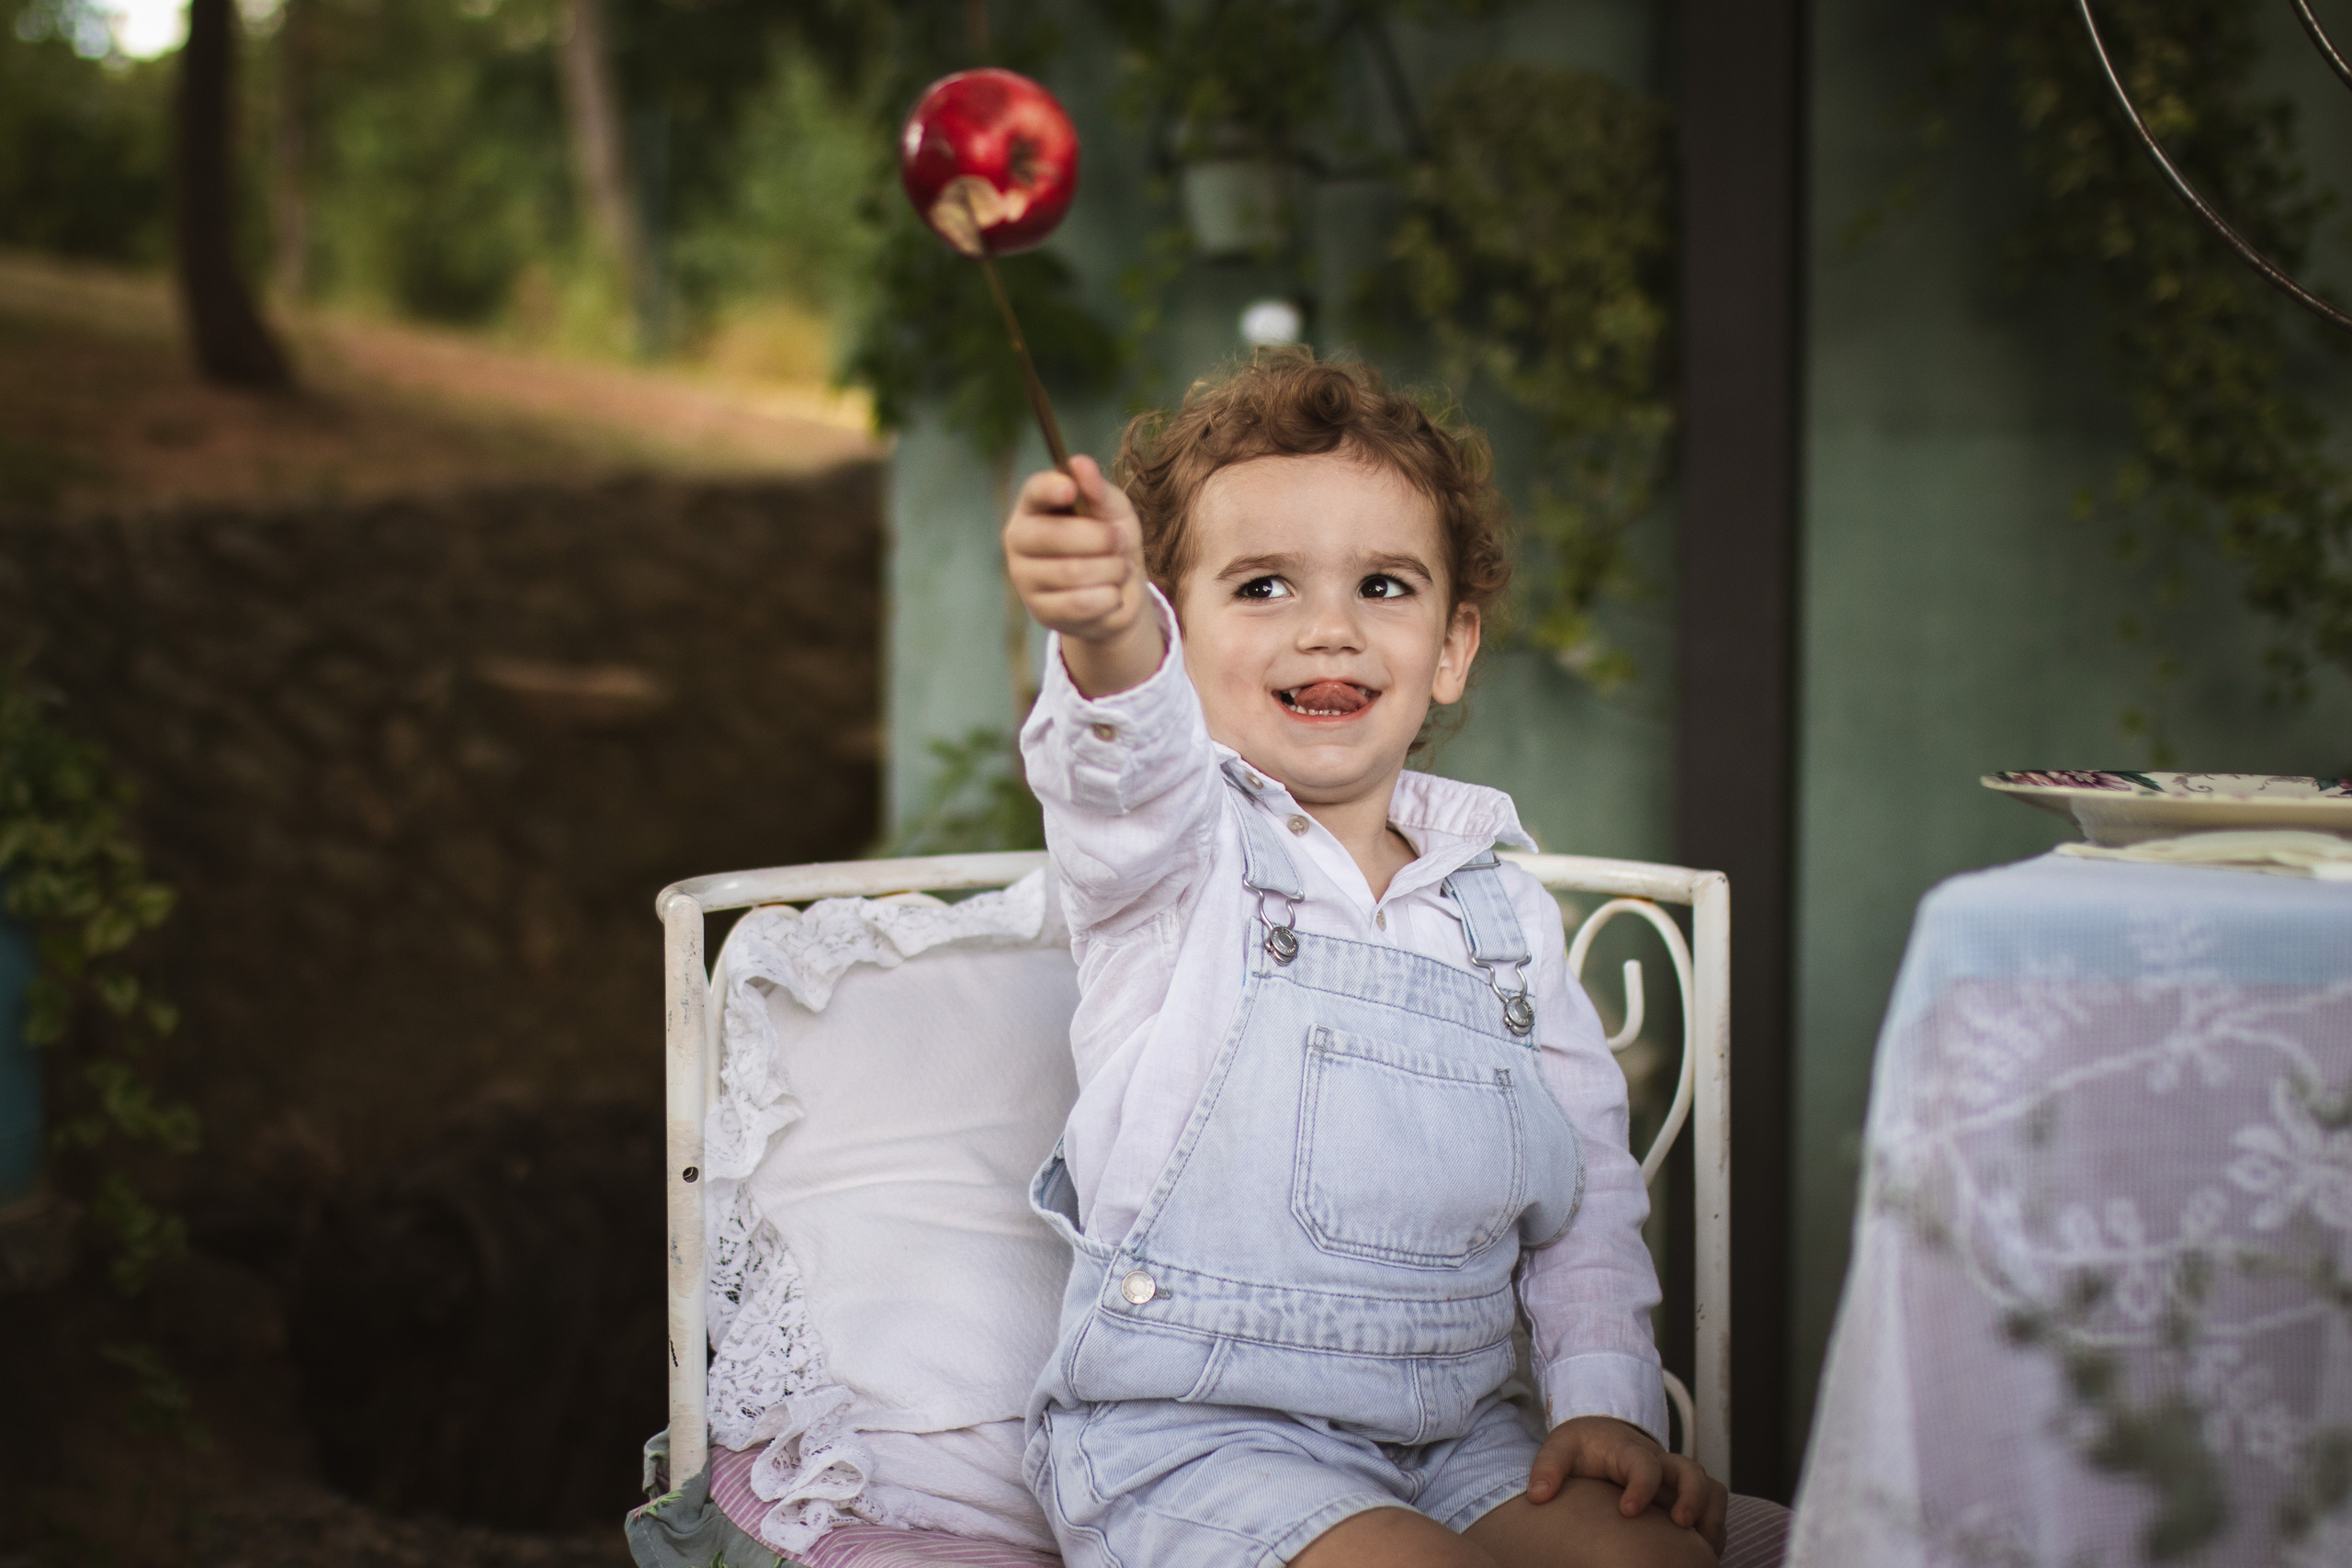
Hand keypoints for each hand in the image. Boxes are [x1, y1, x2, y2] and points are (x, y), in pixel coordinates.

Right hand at [1003, 455, 1160, 695]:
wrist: (1118, 591)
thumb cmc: (1110, 540)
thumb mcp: (1112, 511)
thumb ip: (1097, 489)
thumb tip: (1080, 463)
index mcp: (1034, 506)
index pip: (1034, 492)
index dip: (1050, 489)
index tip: (1070, 490)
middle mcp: (1019, 539)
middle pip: (1056, 536)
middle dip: (1102, 538)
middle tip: (1122, 540)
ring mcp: (1025, 578)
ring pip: (1074, 572)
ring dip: (1112, 569)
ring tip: (1120, 568)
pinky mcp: (1040, 611)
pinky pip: (1081, 603)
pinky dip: (1109, 597)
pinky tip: (1110, 594)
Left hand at [1528, 1416, 1726, 1553]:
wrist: (1600, 1435)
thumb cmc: (1581, 1446)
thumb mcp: (1559, 1448)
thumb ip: (1548, 1468)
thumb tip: (1538, 1494)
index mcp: (1628, 1451)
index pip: (1644, 1464)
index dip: (1642, 1486)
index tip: (1628, 1512)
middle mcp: (1659, 1463)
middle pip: (1691, 1471)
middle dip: (1692, 1498)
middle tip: (1681, 1527)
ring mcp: (1674, 1480)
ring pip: (1710, 1487)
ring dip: (1711, 1515)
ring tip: (1701, 1547)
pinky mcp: (1682, 1495)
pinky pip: (1713, 1505)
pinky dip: (1715, 1527)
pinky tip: (1703, 1553)